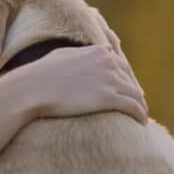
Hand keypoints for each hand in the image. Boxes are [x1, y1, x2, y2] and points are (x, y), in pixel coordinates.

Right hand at [17, 45, 148, 123]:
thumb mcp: (60, 56)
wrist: (32, 89)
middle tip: (137, 103)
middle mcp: (108, 63)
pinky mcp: (108, 98)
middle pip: (129, 79)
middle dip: (133, 91)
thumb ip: (76, 54)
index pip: (119, 64)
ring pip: (135, 94)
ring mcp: (109, 80)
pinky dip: (140, 114)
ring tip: (141, 115)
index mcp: (98, 52)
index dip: (123, 78)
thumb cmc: (40, 74)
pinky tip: (141, 122)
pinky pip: (132, 106)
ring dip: (140, 104)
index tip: (125, 88)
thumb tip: (80, 56)